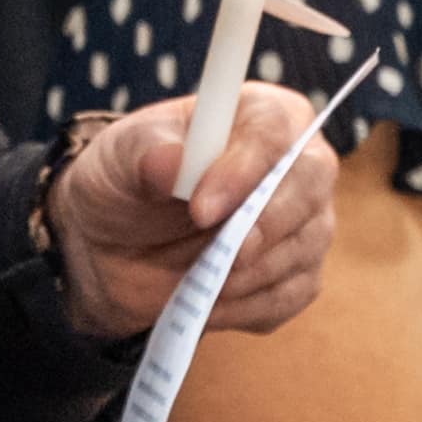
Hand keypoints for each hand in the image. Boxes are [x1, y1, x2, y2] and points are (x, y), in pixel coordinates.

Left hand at [49, 86, 339, 341]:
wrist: (111, 247)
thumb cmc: (123, 183)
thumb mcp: (115, 157)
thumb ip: (143, 152)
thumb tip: (171, 162)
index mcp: (257, 114)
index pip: (275, 129)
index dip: (245, 169)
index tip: (202, 208)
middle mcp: (295, 162)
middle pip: (310, 185)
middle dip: (263, 225)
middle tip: (220, 254)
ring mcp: (304, 220)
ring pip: (303, 247)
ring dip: (244, 273)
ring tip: (192, 278)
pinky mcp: (297, 273)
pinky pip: (288, 296)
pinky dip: (243, 306)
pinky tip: (204, 301)